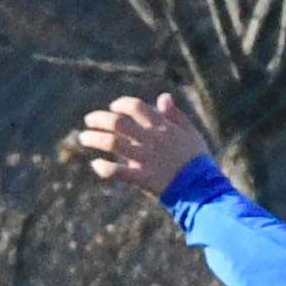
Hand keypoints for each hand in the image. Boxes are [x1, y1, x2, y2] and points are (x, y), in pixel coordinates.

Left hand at [67, 92, 210, 192]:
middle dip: (99, 119)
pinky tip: (96, 165)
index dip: (121, 104)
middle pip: (118, 123)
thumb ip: (176, 114)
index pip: (136, 106)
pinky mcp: (143, 177)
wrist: (202, 188)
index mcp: (163, 126)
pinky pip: (117, 172)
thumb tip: (163, 97)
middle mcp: (151, 139)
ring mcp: (145, 158)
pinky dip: (104, 168)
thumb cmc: (197, 160)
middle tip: (88, 120)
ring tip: (83, 138)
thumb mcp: (191, 132)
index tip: (113, 107)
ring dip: (94, 139)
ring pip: (112, 144)